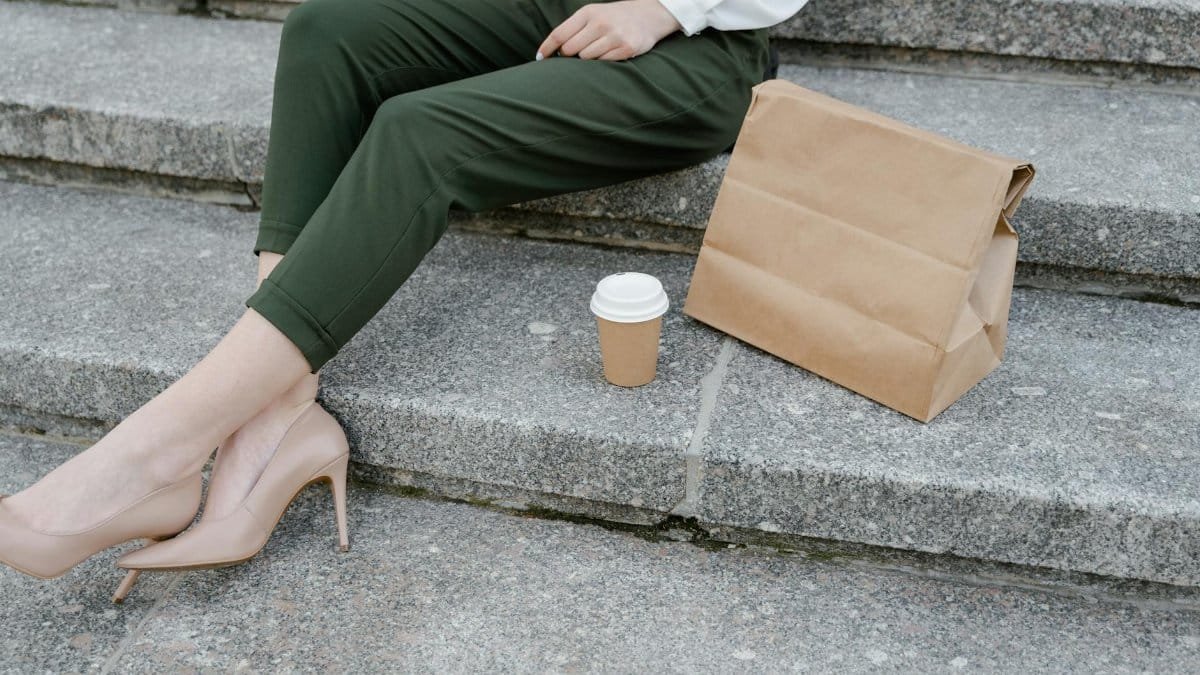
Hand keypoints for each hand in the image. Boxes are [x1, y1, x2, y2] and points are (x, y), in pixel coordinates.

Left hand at [535, 0, 682, 61]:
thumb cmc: (612, 18)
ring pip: (586, 59)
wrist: (647, 15)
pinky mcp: (626, 48)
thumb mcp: (591, 15)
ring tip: (599, 49)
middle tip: (579, 51)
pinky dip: (603, 62)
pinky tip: (610, 52)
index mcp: (588, 13)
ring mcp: (614, 36)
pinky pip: (604, 63)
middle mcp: (601, 23)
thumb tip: (549, 52)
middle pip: (570, 50)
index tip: (539, 58)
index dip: (547, 47)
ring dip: (588, 59)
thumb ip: (572, 29)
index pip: (560, 34)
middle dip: (570, 55)